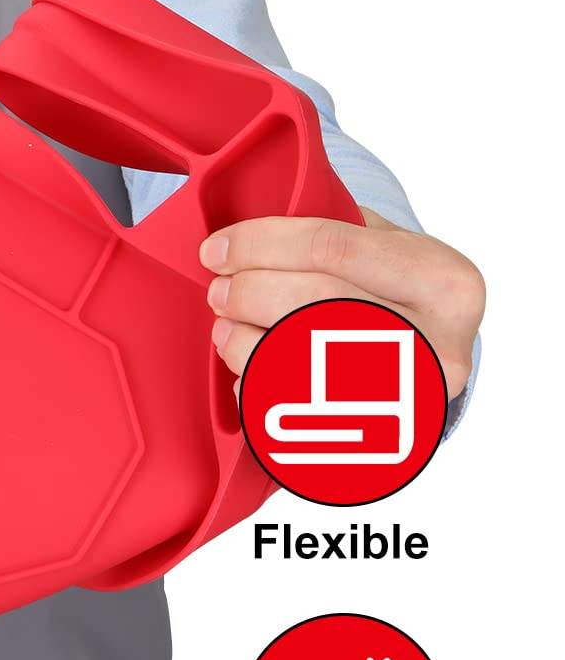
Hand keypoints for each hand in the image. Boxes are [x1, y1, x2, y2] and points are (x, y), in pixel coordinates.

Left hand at [200, 209, 484, 397]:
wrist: (428, 373)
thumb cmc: (395, 300)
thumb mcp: (392, 254)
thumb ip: (337, 232)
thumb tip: (250, 219)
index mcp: (444, 282)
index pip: (333, 247)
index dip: (261, 244)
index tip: (215, 249)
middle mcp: (437, 344)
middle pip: (313, 303)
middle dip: (249, 292)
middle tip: (218, 292)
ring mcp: (408, 399)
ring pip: (297, 360)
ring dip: (243, 341)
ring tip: (225, 328)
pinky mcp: (372, 440)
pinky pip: (290, 409)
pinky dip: (255, 386)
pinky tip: (246, 369)